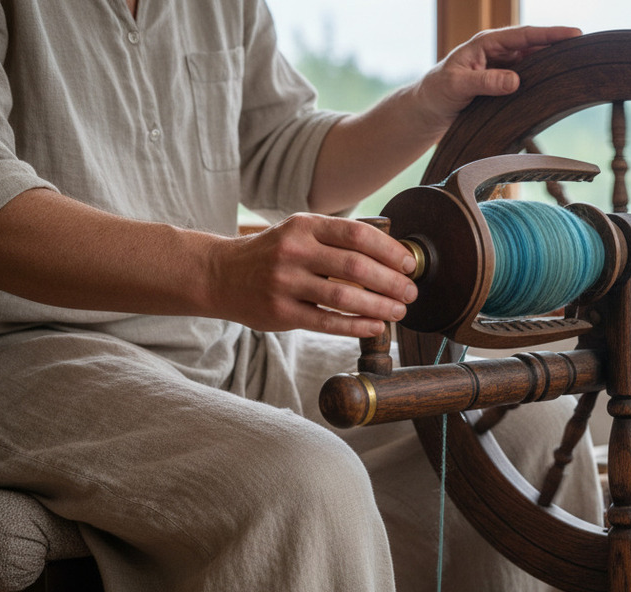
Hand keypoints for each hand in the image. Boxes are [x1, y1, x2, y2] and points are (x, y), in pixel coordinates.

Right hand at [212, 214, 416, 337]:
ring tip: (398, 312)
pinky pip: (327, 322)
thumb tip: (390, 254)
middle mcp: (294, 250)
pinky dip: (356, 326)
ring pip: (345, 297)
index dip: (390, 251)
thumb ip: (335, 238)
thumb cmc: (272, 254)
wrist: (220, 274)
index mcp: (304, 225)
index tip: (410, 264)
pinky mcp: (280, 312)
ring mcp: (285, 282)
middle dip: (391, 282)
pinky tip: (374, 327)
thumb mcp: (298, 232)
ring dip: (379, 307)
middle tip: (410, 293)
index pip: (358, 234)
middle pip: (356, 267)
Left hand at [413, 25, 580, 136]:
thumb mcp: (458, 86)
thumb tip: (515, 81)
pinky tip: (559, 82)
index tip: (574, 33)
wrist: (428, 107)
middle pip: (535, 44)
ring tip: (579, 64)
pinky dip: (543, 77)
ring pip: (534, 60)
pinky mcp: (503, 80)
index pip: (524, 34)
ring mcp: (501, 65)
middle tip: (587, 48)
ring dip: (554, 61)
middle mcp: (497, 50)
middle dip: (560, 43)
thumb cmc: (438, 92)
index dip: (550, 33)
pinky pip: (528, 76)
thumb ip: (485, 82)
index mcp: (486, 43)